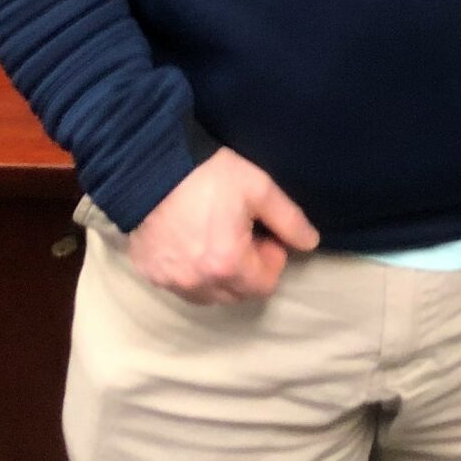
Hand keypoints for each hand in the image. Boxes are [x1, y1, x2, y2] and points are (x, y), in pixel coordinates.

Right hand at [126, 147, 319, 303]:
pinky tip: (190, 242)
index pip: (265, 286)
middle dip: (247, 271)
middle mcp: (198, 283)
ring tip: (216, 238)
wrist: (149, 166)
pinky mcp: (150, 273)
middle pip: (237, 294)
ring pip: (208, 294)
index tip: (263, 234)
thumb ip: (289, 220)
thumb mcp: (259, 188)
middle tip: (241, 234)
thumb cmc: (208, 175)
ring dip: (219, 276)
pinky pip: (180, 286)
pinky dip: (191, 273)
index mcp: (228, 265)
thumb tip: (311, 244)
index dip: (271, 260)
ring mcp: (170, 281)